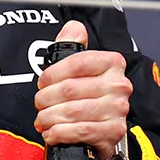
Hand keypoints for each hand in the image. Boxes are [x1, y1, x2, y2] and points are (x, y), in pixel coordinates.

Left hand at [34, 20, 130, 159]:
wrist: (104, 128)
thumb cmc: (90, 96)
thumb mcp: (79, 67)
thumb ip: (72, 45)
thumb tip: (74, 27)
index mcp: (112, 63)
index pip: (76, 63)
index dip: (52, 74)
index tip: (42, 83)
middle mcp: (119, 85)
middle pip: (70, 89)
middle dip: (46, 98)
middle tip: (39, 103)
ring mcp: (118, 109)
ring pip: (72, 111)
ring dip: (49, 117)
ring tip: (42, 119)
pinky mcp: (113, 132)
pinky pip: (79, 131)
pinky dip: (59, 133)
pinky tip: (52, 132)